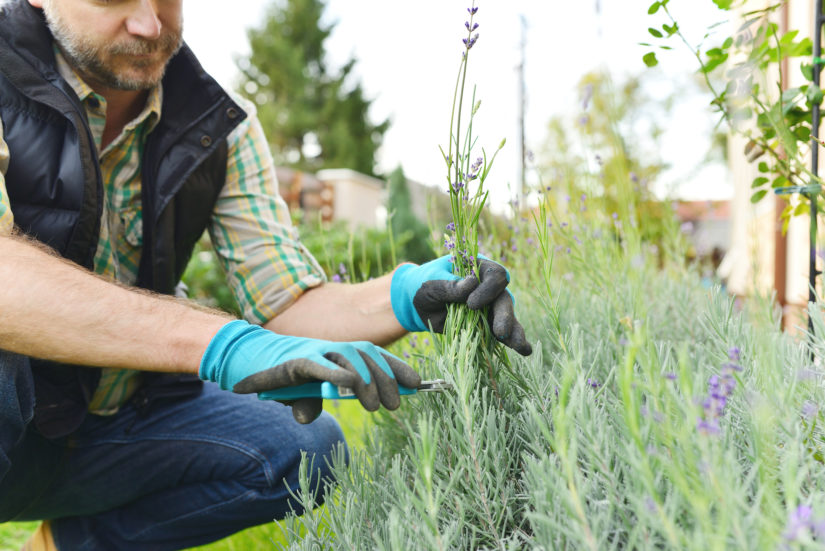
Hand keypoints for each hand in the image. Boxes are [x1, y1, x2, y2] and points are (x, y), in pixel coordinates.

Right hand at [199, 320, 421, 422]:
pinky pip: (319, 366)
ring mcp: (312, 352)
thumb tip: (308, 418)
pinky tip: (349, 386)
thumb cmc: (276, 375)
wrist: (243, 358)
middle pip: (368, 354)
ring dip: (367, 380)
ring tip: (375, 405)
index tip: (419, 384)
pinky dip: (335, 374)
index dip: (398, 367)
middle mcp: (329, 348)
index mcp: (338, 353)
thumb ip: (309, 401)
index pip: (375, 355)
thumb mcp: (298, 393)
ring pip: (349, 357)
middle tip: (396, 405)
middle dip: (387, 378)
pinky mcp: (294, 361)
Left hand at [390, 255, 531, 355]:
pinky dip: (513, 340)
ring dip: (514, 331)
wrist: (417, 304)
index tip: (471, 304)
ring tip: (521, 346)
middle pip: (504, 298)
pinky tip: (525, 350)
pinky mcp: (487, 324)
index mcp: (478, 268)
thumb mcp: (431, 283)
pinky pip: (503, 333)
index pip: (495, 274)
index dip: (488, 289)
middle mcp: (489, 287)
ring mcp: (490, 307)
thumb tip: (471, 283)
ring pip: (507, 317)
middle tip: (500, 332)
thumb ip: (450, 285)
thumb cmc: (424, 285)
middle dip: (504, 315)